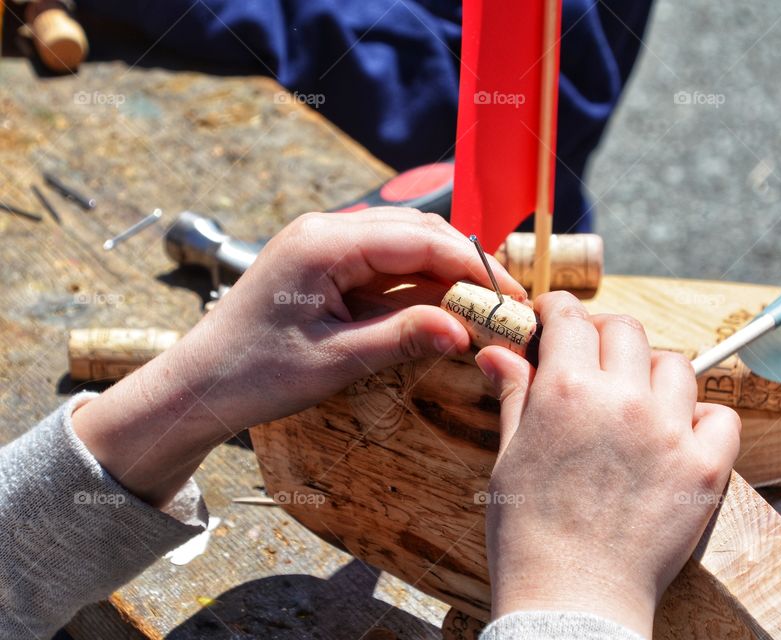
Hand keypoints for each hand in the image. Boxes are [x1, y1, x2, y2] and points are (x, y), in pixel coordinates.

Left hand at [72, 208, 523, 505]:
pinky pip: (384, 264)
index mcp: (324, 244)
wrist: (199, 385)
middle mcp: (325, 230)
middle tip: (504, 304)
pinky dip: (416, 284)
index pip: (419, 240)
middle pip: (417, 233)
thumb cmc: (254, 373)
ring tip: (480, 307)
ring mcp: (324, 243)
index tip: (509, 296)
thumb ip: (403, 336)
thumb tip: (465, 329)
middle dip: (465, 266)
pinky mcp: (324, 263)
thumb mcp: (335, 361)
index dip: (472, 266)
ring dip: (444, 273)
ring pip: (404, 245)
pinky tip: (440, 308)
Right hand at [475, 292, 740, 636]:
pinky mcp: (705, 467)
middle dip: (603, 336)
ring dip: (651, 373)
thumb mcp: (509, 455)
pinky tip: (676, 434)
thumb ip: (514, 394)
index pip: (571, 316)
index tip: (555, 320)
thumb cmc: (529, 533)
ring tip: (634, 401)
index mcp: (566, 389)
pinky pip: (719, 415)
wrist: (571, 600)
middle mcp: (622, 399)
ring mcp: (669, 431)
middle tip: (591, 361)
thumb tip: (497, 352)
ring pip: (675, 364)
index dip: (559, 311)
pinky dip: (702, 417)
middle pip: (626, 329)